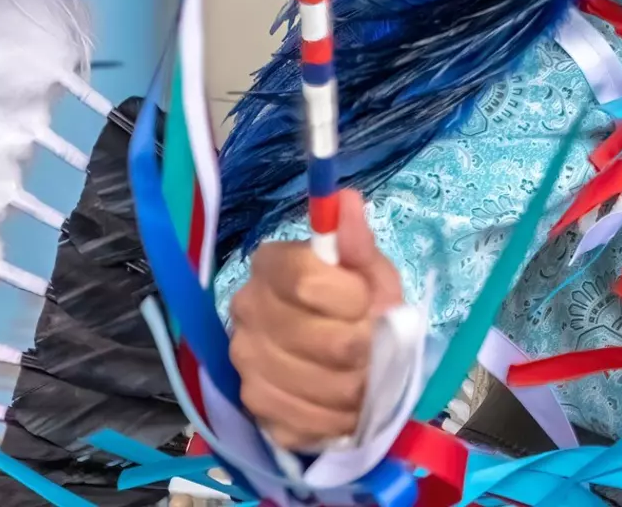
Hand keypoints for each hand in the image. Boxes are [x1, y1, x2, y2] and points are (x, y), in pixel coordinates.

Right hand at [228, 190, 404, 451]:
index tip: (370, 303)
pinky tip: (348, 403)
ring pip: (312, 384)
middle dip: (361, 345)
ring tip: (369, 375)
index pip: (304, 279)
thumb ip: (357, 242)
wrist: (346, 354)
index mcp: (270, 266)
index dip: (348, 296)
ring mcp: (244, 363)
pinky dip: (337, 418)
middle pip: (310, 336)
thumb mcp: (370, 270)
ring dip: (354, 386)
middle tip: (377, 344)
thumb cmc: (361, 303)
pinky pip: (302, 422)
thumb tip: (345, 200)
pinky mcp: (253, 409)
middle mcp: (245, 312)